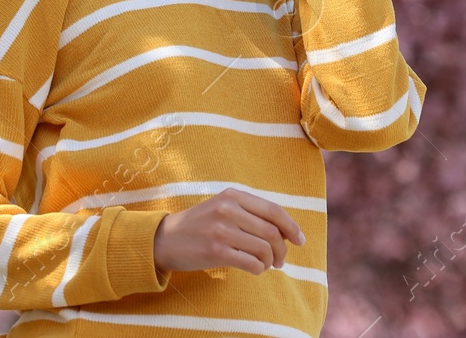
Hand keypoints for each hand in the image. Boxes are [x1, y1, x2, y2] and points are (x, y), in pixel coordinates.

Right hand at [152, 188, 305, 275]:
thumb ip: (250, 212)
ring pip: (264, 248)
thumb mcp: (222, 207)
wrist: (165, 239)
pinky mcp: (216, 251)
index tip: (300, 240)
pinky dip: (259, 269)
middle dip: (282, 249)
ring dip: (271, 261)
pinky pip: (251, 263)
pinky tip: (255, 269)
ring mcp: (221, 230)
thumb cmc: (200, 225)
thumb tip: (285, 230)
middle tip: (281, 260)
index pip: (273, 210)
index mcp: (232, 195)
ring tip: (266, 265)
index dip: (291, 226)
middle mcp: (227, 209)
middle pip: (271, 231)